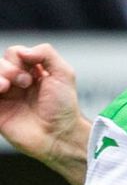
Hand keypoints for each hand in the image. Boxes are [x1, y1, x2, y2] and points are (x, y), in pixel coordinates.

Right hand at [0, 44, 90, 184]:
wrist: (58, 134)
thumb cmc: (63, 105)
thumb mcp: (63, 73)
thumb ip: (46, 53)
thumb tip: (22, 50)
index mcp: (32, 71)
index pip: (15, 53)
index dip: (20, 58)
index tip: (33, 74)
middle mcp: (16, 82)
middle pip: (0, 63)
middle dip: (9, 68)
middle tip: (25, 83)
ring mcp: (5, 97)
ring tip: (5, 87)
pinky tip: (0, 91)